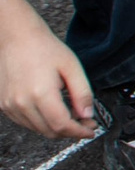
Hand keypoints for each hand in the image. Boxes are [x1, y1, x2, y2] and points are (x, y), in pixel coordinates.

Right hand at [0, 19, 93, 139]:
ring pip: (37, 129)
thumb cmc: (44, 48)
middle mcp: (21, 103)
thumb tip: (88, 115)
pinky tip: (53, 111)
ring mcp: (10, 105)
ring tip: (71, 115)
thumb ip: (82, 93)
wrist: (17, 38)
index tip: (91, 131)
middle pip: (49, 131)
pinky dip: (41, 122)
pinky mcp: (4, 104)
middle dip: (70, 131)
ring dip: (56, 128)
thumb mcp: (72, 68)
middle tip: (85, 123)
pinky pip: (25, 122)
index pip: (62, 125)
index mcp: (40, 94)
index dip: (79, 132)